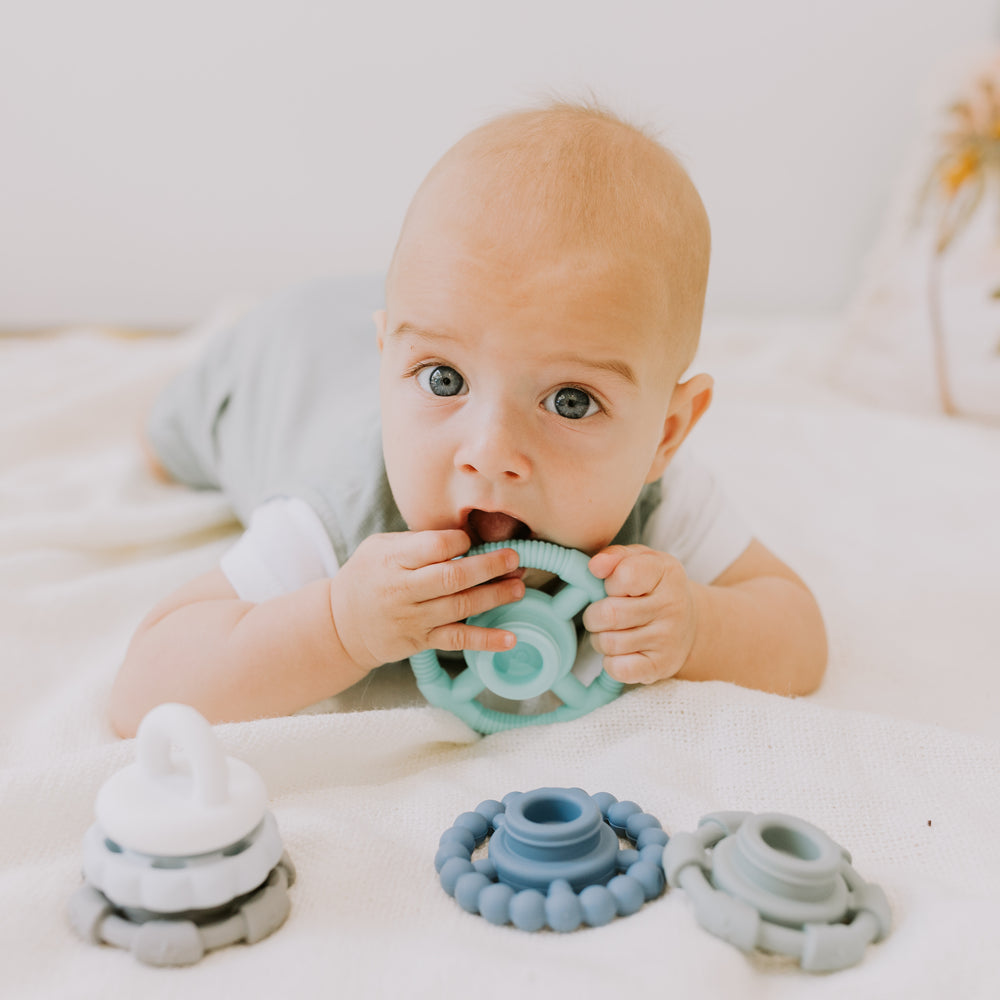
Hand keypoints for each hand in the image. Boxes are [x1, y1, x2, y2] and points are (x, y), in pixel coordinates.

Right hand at [329, 530, 524, 670]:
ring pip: (461, 607)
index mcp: (392, 559)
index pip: (435, 546)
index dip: (461, 541)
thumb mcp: (380, 547)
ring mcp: (413, 619)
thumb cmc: (368, 576)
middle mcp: (402, 590)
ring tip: (519, 587)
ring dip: (495, 597)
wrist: (341, 624)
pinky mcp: (421, 641)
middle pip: (453, 577)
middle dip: (489, 566)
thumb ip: (417, 541)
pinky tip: (510, 638)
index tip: (472, 539)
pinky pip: (458, 640)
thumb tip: (464, 537)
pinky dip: (486, 640)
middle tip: (514, 558)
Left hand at [582, 545, 697, 684]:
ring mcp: (668, 639)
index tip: (614, 587)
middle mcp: (672, 606)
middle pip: (609, 614)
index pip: (624, 576)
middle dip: (595, 615)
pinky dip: (610, 662)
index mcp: (666, 573)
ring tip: (611, 631)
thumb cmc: (653, 587)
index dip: (608, 583)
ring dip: (600, 638)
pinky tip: (620, 651)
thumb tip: (595, 566)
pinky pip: (618, 669)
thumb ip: (614, 556)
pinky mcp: (661, 667)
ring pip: (609, 642)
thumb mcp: (639, 560)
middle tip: (602, 614)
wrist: (688, 623)